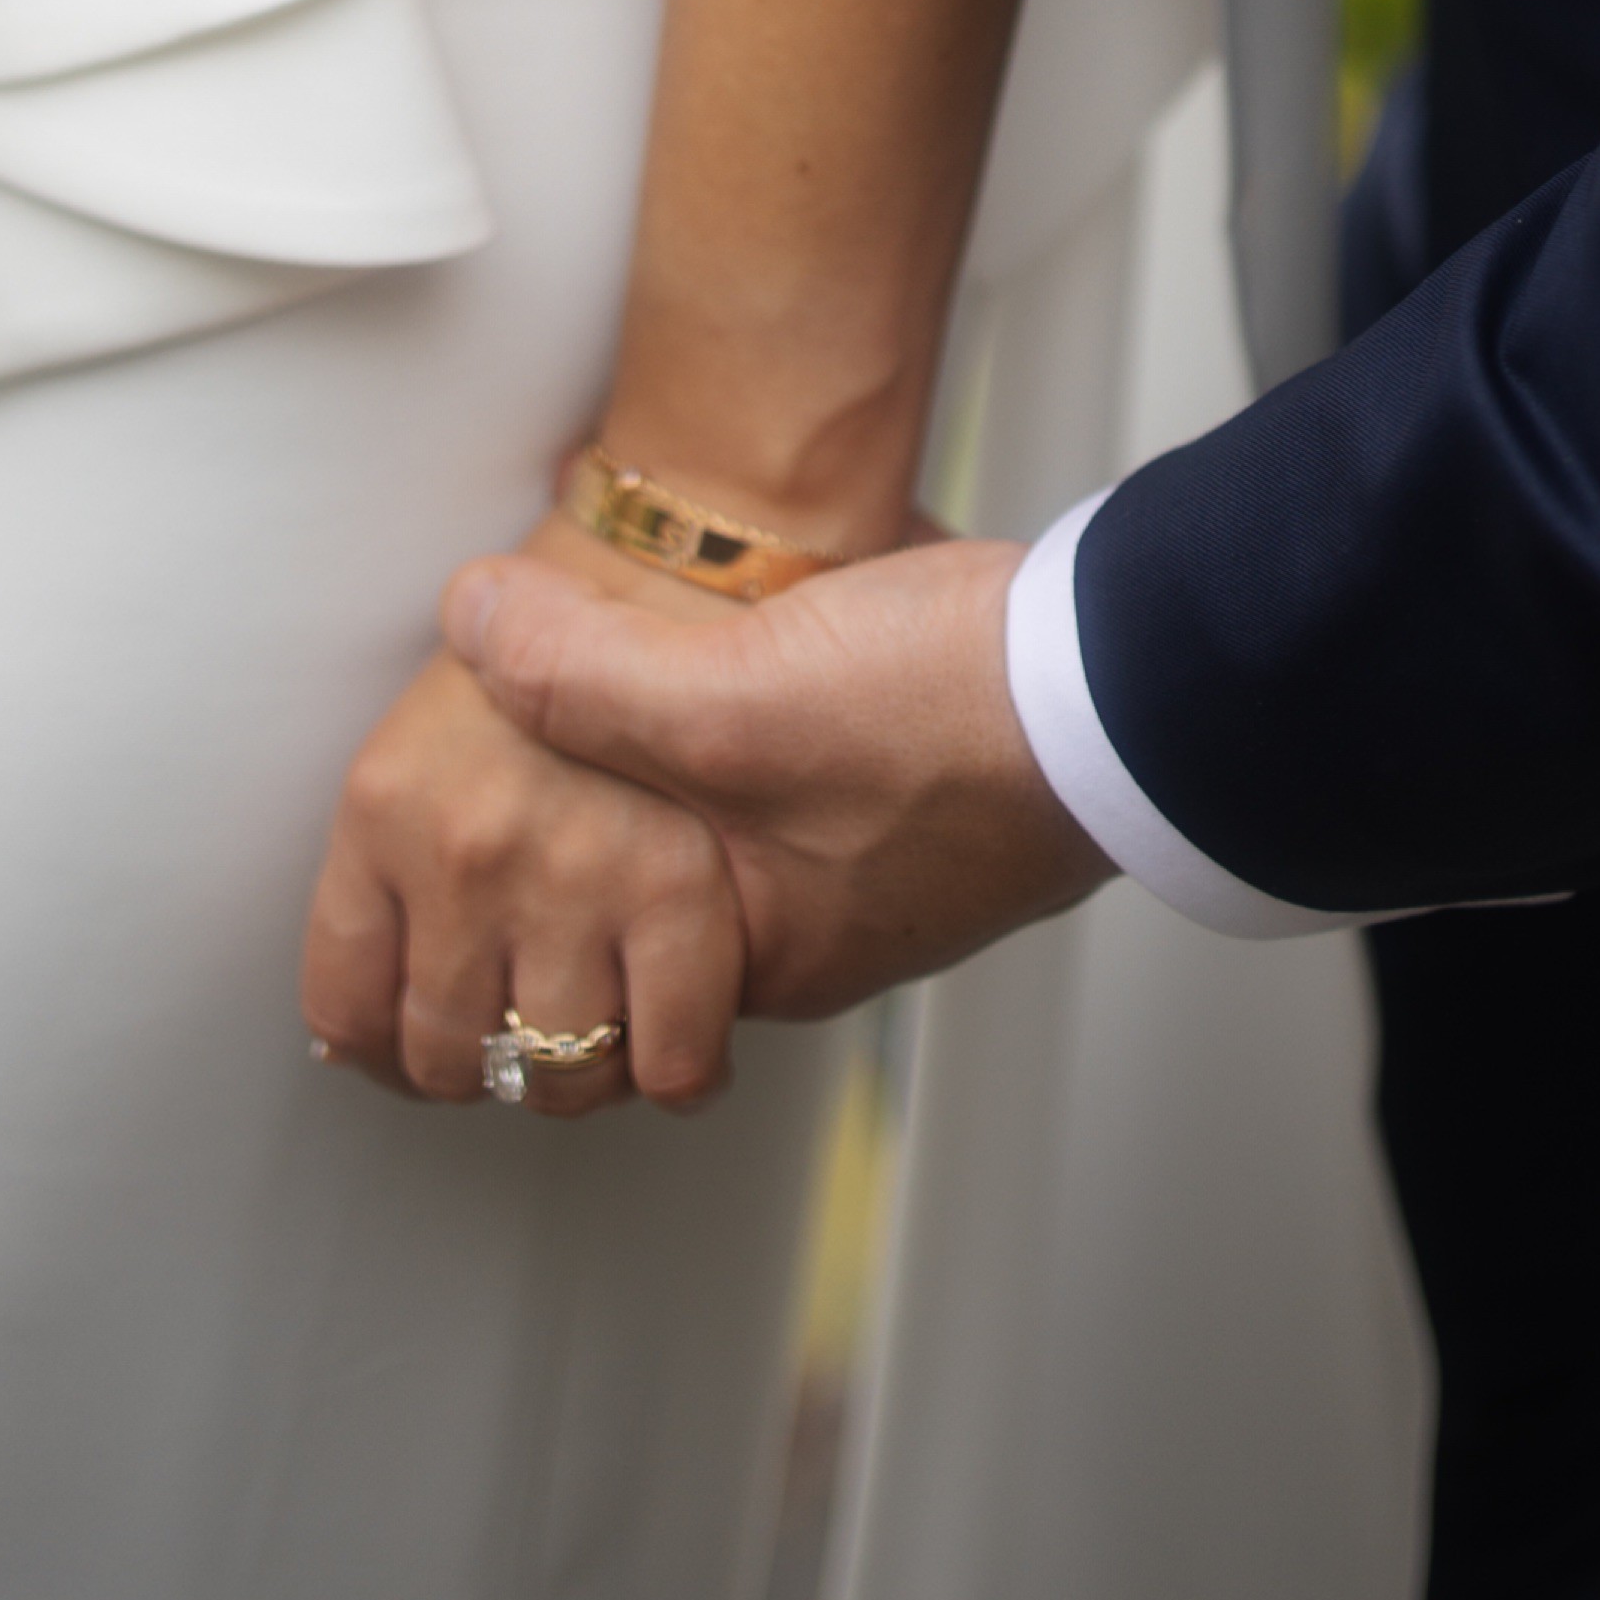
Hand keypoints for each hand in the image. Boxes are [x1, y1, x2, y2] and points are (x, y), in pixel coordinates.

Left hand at [304, 522, 752, 1119]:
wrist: (769, 524)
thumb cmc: (636, 593)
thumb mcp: (486, 675)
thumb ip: (428, 807)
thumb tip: (366, 962)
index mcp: (390, 800)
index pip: (345, 998)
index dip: (372, 1045)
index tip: (399, 1042)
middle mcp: (470, 848)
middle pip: (450, 1054)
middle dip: (480, 1068)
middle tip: (504, 1037)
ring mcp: (581, 881)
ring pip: (556, 1069)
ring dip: (576, 1070)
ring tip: (591, 1033)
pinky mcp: (695, 902)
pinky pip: (666, 1056)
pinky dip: (673, 1064)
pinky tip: (677, 1032)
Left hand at [444, 530, 1109, 1022]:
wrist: (1134, 676)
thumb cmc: (950, 720)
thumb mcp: (731, 697)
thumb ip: (587, 673)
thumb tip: (465, 622)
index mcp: (759, 953)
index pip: (608, 977)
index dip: (535, 901)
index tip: (486, 818)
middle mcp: (818, 930)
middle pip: (672, 903)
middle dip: (609, 830)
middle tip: (551, 734)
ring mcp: (883, 863)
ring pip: (742, 831)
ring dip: (692, 761)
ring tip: (643, 669)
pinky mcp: (932, 786)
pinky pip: (813, 772)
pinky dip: (769, 717)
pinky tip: (758, 640)